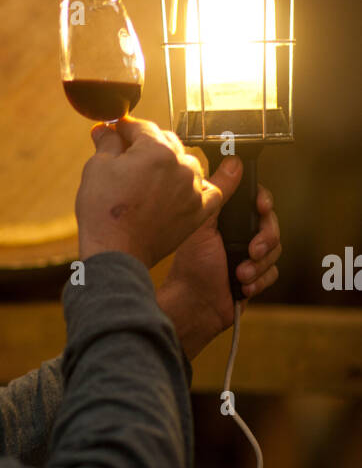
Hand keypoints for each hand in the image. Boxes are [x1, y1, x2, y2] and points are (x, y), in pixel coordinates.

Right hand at [75, 116, 240, 269]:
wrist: (115, 254)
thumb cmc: (103, 214)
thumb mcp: (97, 168)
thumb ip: (108, 143)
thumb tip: (107, 129)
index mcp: (156, 150)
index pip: (142, 128)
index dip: (125, 129)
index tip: (117, 132)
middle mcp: (181, 166)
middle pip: (165, 142)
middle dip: (145, 145)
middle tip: (126, 154)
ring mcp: (192, 189)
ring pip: (187, 163)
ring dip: (171, 163)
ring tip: (151, 175)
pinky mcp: (198, 212)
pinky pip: (215, 191)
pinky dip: (215, 182)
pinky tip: (219, 173)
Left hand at [158, 181, 281, 360]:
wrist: (193, 304)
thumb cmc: (191, 265)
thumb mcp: (203, 225)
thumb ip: (219, 195)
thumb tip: (233, 163)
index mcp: (229, 219)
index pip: (257, 202)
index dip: (264, 202)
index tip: (262, 207)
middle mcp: (241, 234)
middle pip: (272, 225)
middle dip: (265, 239)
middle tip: (252, 250)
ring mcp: (250, 255)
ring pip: (276, 251)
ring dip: (259, 265)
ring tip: (240, 274)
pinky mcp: (257, 277)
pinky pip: (273, 273)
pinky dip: (259, 281)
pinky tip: (243, 287)